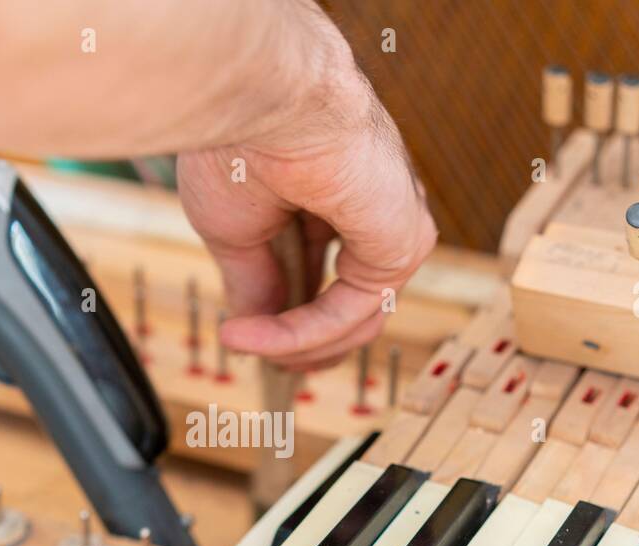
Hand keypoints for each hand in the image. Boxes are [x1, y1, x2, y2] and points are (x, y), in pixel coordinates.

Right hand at [177, 49, 436, 372]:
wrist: (258, 99)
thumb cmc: (240, 141)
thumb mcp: (235, 232)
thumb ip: (254, 283)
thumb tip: (251, 332)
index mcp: (334, 200)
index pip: (323, 282)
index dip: (286, 324)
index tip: (242, 339)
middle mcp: (370, 214)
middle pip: (348, 312)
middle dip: (298, 346)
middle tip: (251, 352)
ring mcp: (392, 228)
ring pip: (354, 322)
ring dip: (292, 344)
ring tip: (242, 340)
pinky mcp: (403, 243)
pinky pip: (352, 312)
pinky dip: (302, 332)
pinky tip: (258, 335)